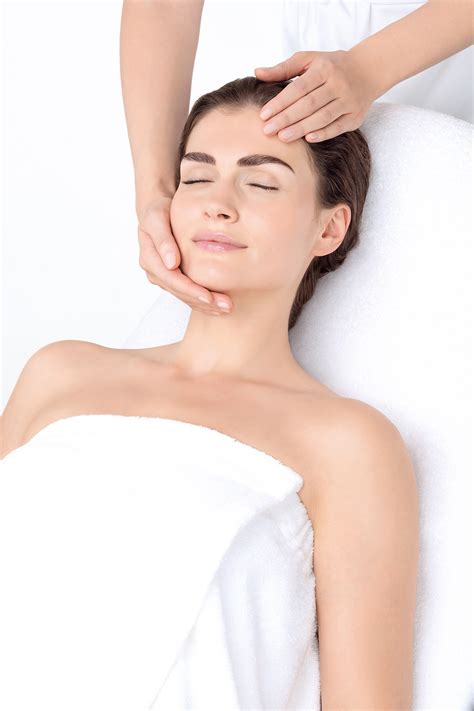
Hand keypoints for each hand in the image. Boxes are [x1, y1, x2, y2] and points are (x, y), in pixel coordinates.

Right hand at [137, 195, 232, 314]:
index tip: (208, 297)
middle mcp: (155, 272)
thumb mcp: (157, 217)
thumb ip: (163, 239)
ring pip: (185, 297)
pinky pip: (188, 294)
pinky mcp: (173, 279)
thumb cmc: (158, 211)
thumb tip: (171, 263)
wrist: (157, 212)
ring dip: (206, 305)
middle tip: (226, 306)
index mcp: (150, 259)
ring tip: (227, 309)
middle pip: (180, 292)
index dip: (190, 290)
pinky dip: (203, 301)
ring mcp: (164, 278)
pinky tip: (218, 306)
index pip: (172, 279)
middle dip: (203, 302)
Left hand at [254, 49, 379, 142]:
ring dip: (301, 129)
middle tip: (268, 131)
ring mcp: (348, 101)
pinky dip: (323, 134)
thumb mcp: (308, 60)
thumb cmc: (331, 66)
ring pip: (322, 117)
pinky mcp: (355, 116)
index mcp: (324, 69)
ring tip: (282, 137)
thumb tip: (257, 73)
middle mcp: (338, 84)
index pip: (298, 88)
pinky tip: (307, 139)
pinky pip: (337, 127)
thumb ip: (283, 68)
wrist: (367, 70)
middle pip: (309, 105)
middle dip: (286, 118)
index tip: (263, 115)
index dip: (280, 102)